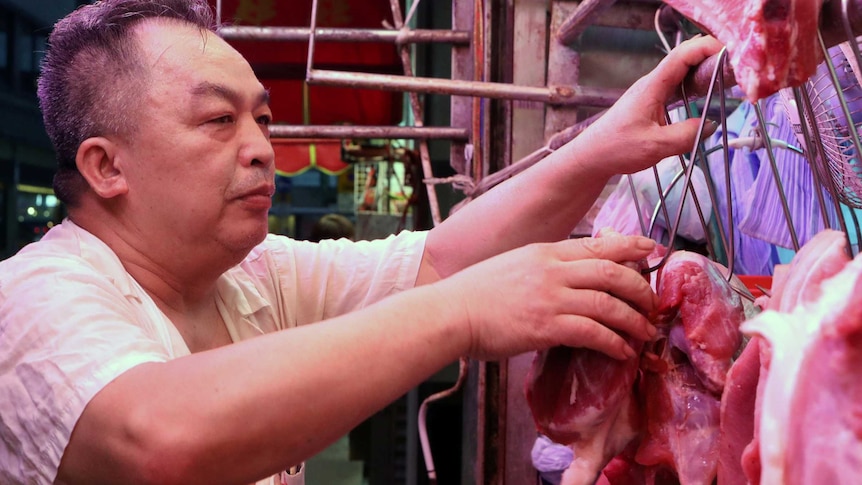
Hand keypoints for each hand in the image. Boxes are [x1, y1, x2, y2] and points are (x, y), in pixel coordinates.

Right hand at [436, 235, 658, 360]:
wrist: (450, 312)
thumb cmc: (475, 294)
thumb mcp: (514, 265)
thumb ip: (544, 268)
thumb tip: (571, 278)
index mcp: (544, 251)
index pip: (597, 245)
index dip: (630, 246)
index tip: (651, 250)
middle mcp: (552, 269)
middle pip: (611, 271)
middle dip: (640, 287)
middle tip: (652, 303)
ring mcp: (550, 297)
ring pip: (608, 302)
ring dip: (633, 319)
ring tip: (645, 332)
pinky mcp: (546, 326)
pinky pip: (592, 332)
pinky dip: (613, 343)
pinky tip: (622, 352)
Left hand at [572, 35, 723, 177]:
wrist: (591, 156)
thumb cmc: (617, 149)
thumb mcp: (656, 146)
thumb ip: (686, 135)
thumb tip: (711, 125)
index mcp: (652, 86)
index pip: (683, 54)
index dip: (708, 47)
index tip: (731, 54)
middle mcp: (652, 83)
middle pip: (685, 58)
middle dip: (710, 58)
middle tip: (735, 70)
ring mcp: (650, 92)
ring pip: (681, 72)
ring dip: (703, 72)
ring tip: (726, 79)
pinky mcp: (650, 102)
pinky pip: (676, 86)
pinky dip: (693, 86)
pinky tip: (704, 95)